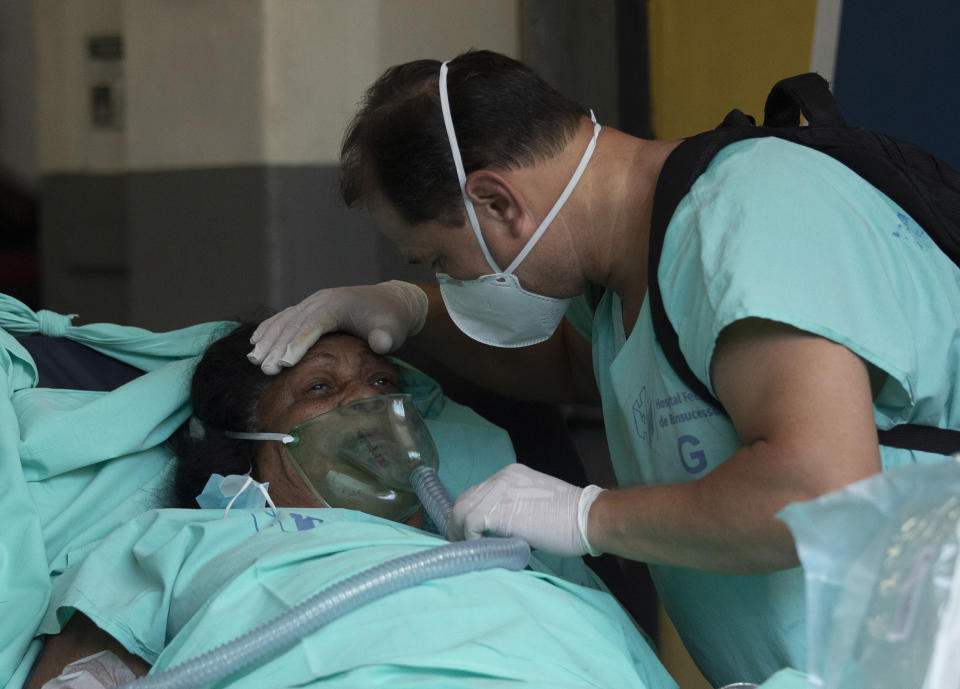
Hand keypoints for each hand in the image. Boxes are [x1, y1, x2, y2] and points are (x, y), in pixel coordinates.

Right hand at [248, 281, 427, 373]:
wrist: (390, 302)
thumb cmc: (391, 319)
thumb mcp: (394, 329)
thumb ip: (386, 337)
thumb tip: (380, 343)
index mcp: (338, 303)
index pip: (314, 324)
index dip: (299, 343)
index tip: (287, 363)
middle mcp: (321, 300)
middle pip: (294, 323)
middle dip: (278, 346)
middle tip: (266, 369)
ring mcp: (313, 303)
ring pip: (285, 320)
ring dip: (268, 340)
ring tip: (254, 361)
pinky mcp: (310, 308)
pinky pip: (285, 318)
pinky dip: (269, 329)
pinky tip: (255, 342)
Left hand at [451, 464, 604, 556]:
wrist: (586, 518)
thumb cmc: (570, 520)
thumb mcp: (538, 505)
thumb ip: (516, 511)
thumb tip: (501, 534)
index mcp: (511, 475)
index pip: (479, 492)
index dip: (472, 513)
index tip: (472, 532)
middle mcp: (501, 478)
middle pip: (466, 498)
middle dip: (460, 522)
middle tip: (464, 543)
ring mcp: (497, 491)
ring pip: (461, 510)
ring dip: (461, 532)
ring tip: (468, 550)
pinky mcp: (496, 510)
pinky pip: (469, 524)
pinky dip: (470, 538)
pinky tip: (481, 549)